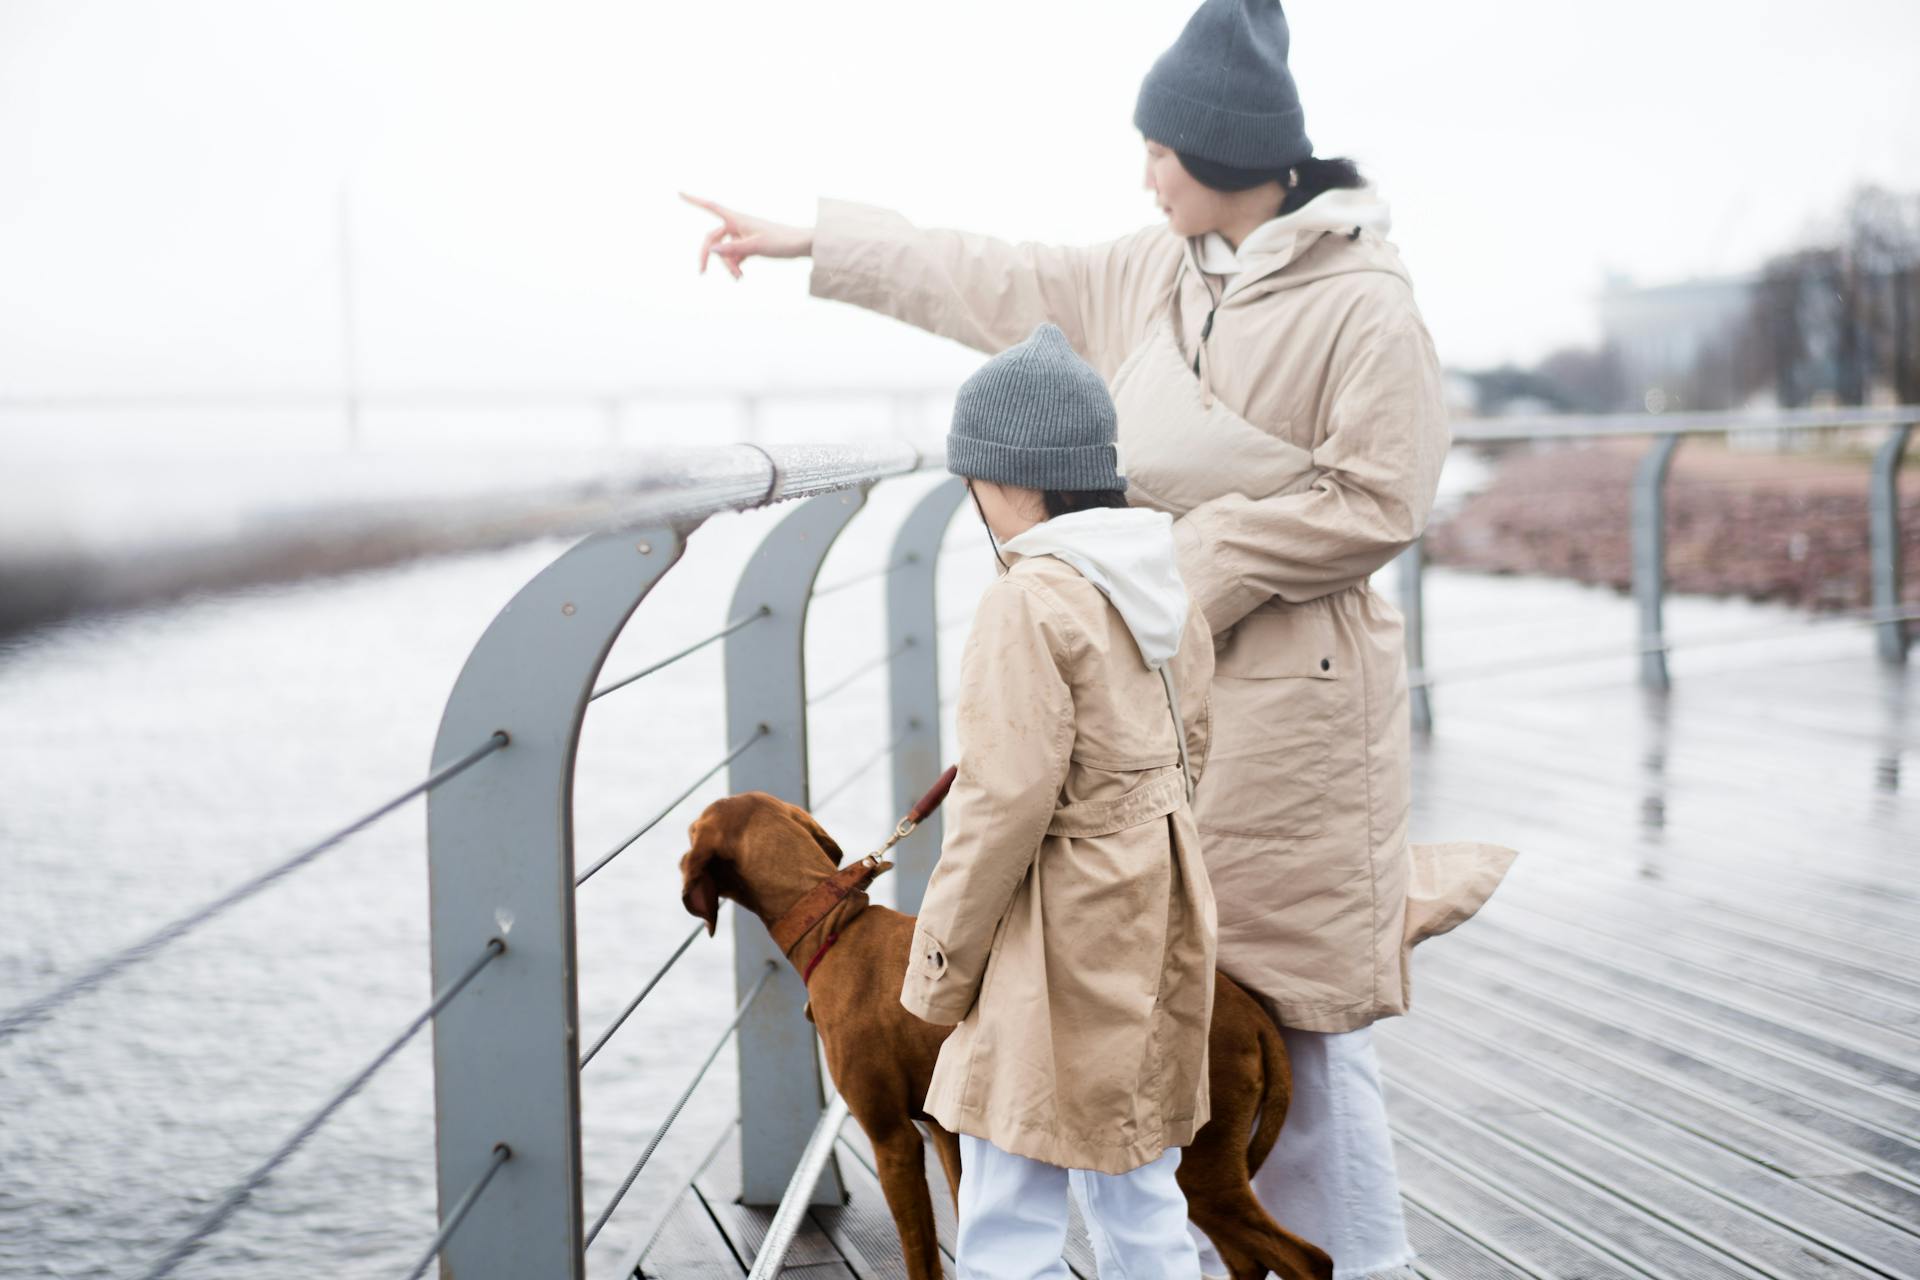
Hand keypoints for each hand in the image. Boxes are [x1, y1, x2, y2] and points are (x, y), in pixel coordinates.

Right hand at [680, 192, 813, 279]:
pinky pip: (736, 254)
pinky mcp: (749, 244)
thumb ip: (732, 249)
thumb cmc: (780, 241)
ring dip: (729, 265)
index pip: (711, 207)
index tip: (679, 192)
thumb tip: (711, 249)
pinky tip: (741, 275)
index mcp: (737, 219)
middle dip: (709, 256)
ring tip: (739, 278)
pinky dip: (736, 265)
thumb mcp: (754, 247)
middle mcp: (738, 224)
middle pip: (714, 238)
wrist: (801, 244)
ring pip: (726, 250)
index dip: (694, 200)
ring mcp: (743, 235)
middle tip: (701, 273)